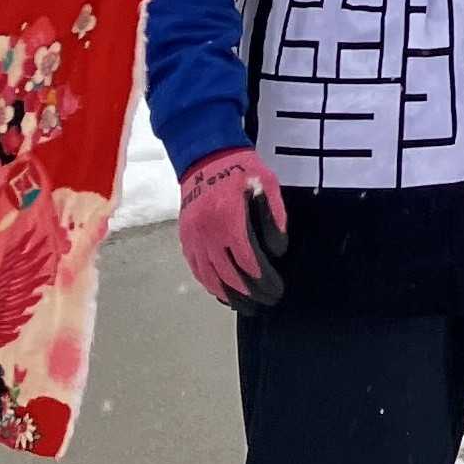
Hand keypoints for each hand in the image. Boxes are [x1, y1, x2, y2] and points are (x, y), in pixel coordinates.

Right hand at [178, 147, 287, 309]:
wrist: (206, 157)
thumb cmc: (241, 168)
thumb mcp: (267, 184)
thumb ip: (274, 217)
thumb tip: (278, 251)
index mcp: (229, 219)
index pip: (248, 262)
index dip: (263, 280)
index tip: (277, 289)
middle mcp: (208, 233)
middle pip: (230, 276)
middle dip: (250, 294)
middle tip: (268, 302)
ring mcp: (193, 238)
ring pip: (210, 279)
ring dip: (230, 296)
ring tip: (249, 306)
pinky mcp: (186, 239)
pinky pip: (197, 270)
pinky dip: (211, 285)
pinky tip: (224, 294)